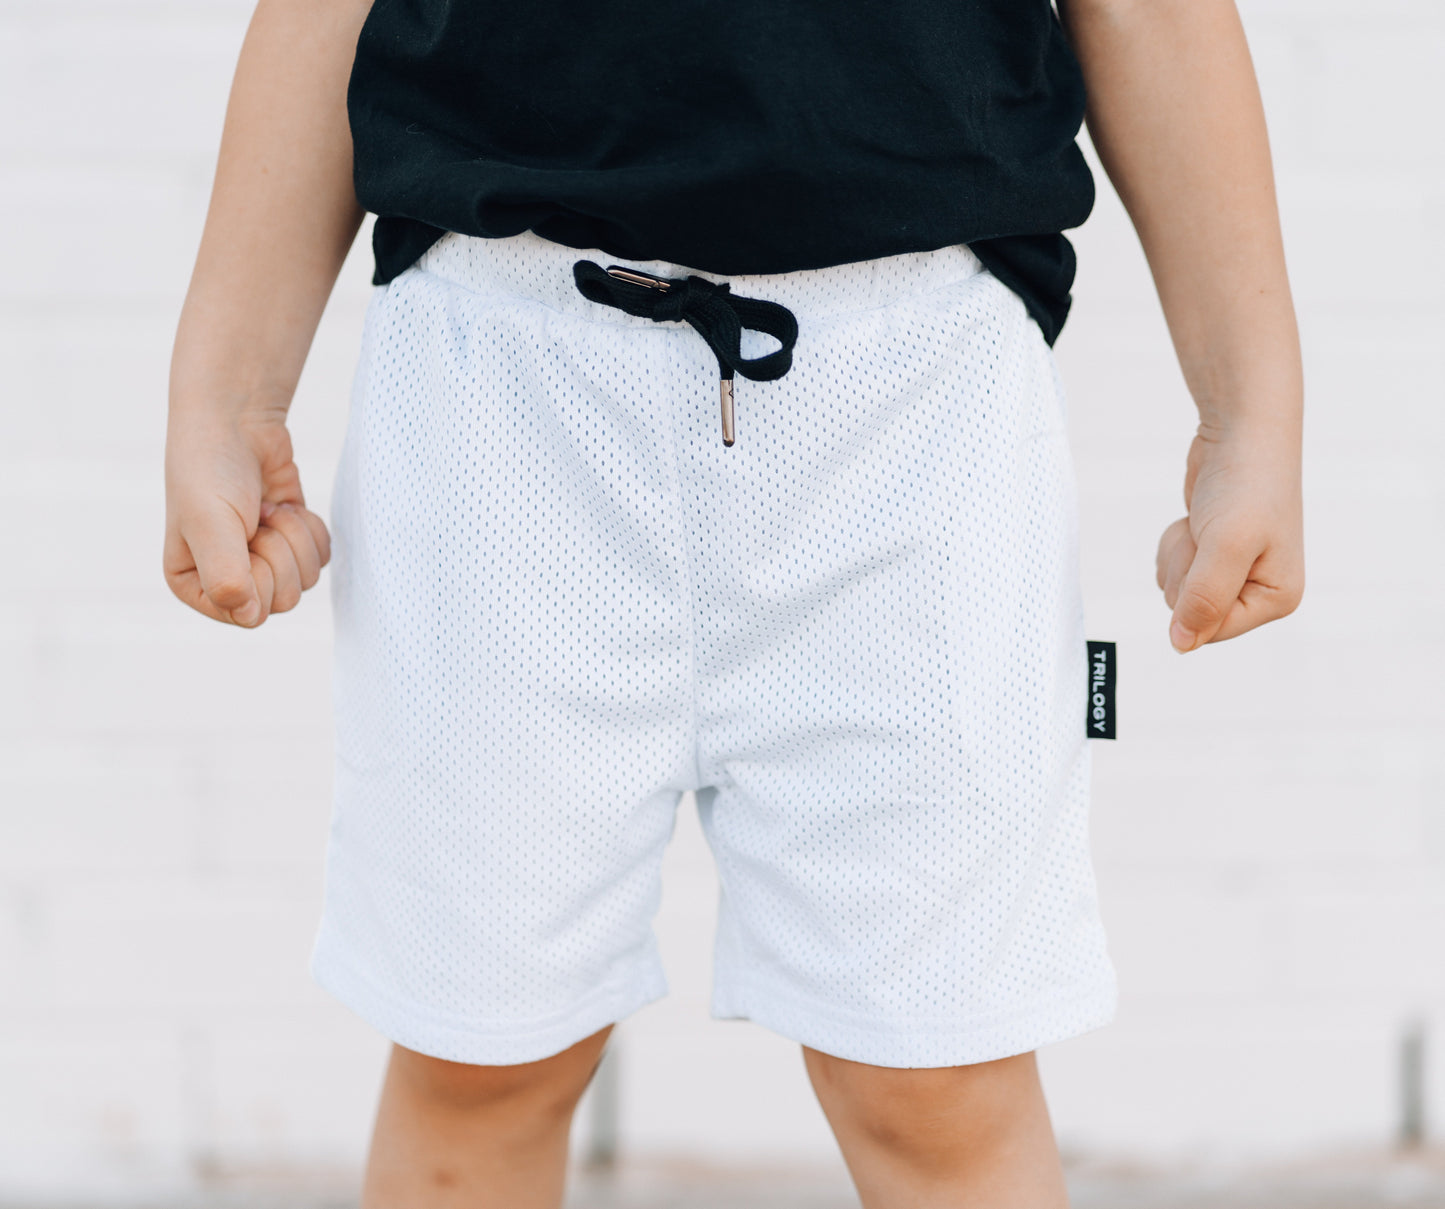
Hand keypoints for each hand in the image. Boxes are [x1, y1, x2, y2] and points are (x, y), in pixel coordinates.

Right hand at [163, 412, 330, 626]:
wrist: (236, 420)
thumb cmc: (210, 469)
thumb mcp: (209, 523)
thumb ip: (225, 576)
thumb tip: (249, 616)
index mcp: (193, 585)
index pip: (248, 614)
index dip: (258, 575)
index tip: (242, 536)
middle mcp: (226, 580)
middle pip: (284, 600)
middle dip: (280, 552)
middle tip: (256, 518)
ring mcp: (261, 563)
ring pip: (306, 580)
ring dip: (294, 536)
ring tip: (266, 509)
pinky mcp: (291, 543)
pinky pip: (321, 557)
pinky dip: (310, 529)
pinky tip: (283, 506)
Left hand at [1156, 425, 1303, 651]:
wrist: (1242, 432)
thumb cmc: (1246, 484)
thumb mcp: (1226, 545)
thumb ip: (1205, 599)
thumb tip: (1182, 645)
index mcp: (1277, 600)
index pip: (1211, 630)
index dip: (1195, 595)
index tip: (1211, 553)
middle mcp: (1258, 592)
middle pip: (1189, 611)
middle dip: (1186, 570)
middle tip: (1208, 532)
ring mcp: (1233, 574)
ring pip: (1175, 591)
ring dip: (1179, 555)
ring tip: (1206, 522)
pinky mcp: (1210, 556)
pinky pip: (1171, 569)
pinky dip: (1173, 543)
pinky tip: (1196, 519)